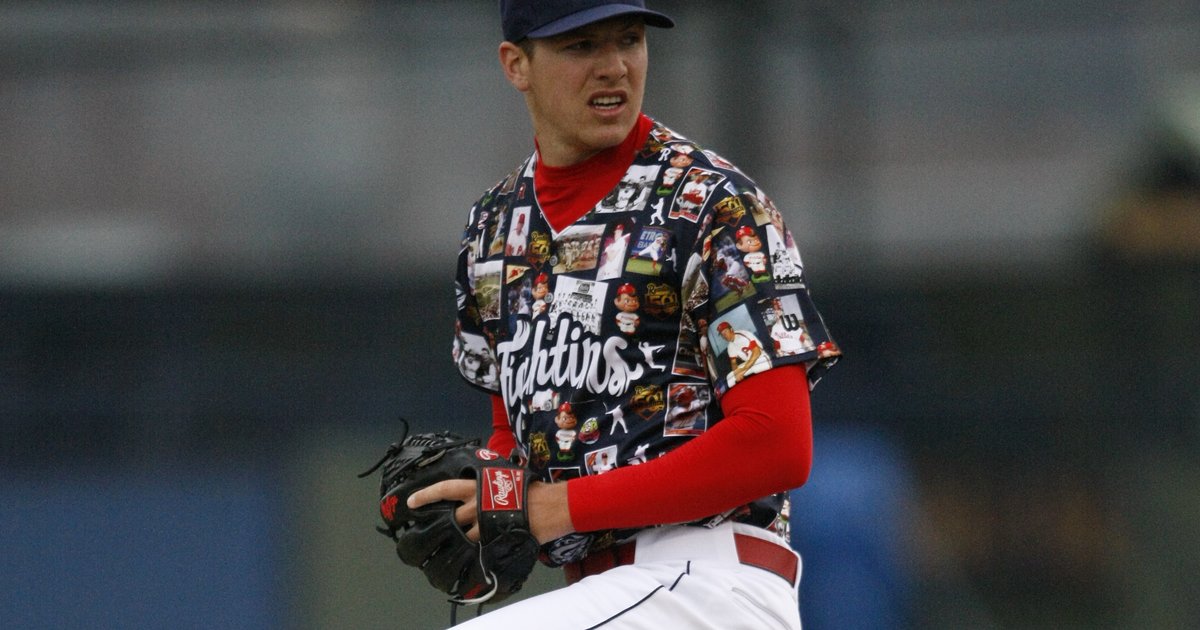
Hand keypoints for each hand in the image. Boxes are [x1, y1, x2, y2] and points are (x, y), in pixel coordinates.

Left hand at [408, 479, 574, 544]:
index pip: (445, 489)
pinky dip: (481, 548)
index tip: (411, 502)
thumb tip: (484, 489)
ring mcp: (484, 523)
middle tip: (442, 531)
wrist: (551, 506)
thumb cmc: (533, 490)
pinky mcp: (493, 538)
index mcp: (478, 487)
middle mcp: (476, 504)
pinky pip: (480, 546)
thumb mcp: (508, 479)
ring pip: (466, 535)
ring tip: (478, 538)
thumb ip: (491, 486)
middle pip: (453, 518)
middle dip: (448, 525)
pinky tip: (484, 550)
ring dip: (469, 538)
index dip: (426, 495)